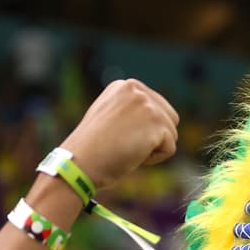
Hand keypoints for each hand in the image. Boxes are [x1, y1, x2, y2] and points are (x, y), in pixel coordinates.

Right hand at [58, 80, 179, 190]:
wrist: (78, 163)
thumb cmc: (92, 148)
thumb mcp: (109, 116)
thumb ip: (131, 110)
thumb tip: (155, 119)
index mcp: (125, 85)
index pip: (157, 108)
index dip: (142, 130)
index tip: (117, 135)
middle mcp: (137, 89)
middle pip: (170, 119)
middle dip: (153, 137)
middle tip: (123, 144)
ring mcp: (147, 104)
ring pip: (171, 134)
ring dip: (153, 148)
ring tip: (126, 148)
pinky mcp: (156, 122)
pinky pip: (170, 148)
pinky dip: (154, 159)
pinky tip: (132, 155)